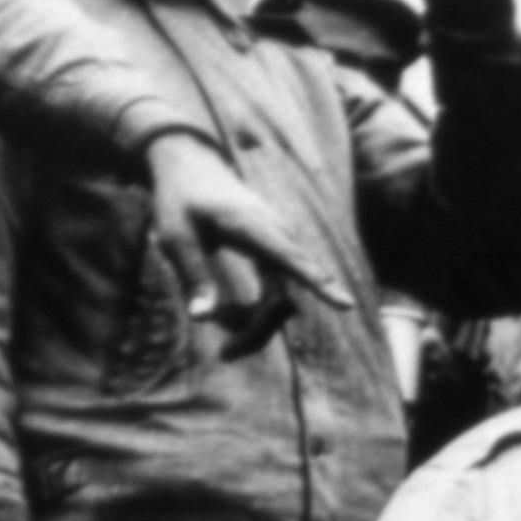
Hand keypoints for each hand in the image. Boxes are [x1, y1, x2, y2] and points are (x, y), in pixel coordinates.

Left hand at [144, 131, 352, 359]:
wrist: (194, 166)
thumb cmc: (180, 199)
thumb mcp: (174, 235)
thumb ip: (192, 275)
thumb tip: (202, 319)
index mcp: (252, 226)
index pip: (292, 261)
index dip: (318, 285)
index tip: (345, 305)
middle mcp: (277, 237)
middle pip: (284, 298)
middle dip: (258, 330)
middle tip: (224, 354)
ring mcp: (281, 247)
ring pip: (282, 300)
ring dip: (254, 322)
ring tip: (215, 322)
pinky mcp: (277, 256)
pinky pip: (277, 293)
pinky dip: (255, 310)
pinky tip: (226, 313)